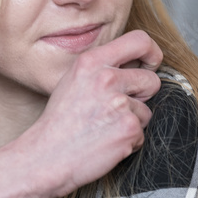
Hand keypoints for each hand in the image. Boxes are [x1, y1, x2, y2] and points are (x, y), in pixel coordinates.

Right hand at [22, 29, 162, 197]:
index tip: (151, 63)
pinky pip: (141, 134)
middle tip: (117, 109)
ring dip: (131, 122)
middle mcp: (107, 78)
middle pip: (151, 79)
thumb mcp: (72, 81)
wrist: (45, 157)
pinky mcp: (129, 127)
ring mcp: (119, 103)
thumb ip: (100, 69)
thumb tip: (132, 64)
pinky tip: (105, 142)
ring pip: (146, 111)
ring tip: (103, 128)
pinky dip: (127, 142)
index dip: (152, 53)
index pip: (139, 40)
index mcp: (91, 62)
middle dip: (142, 96)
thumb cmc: (58, 123)